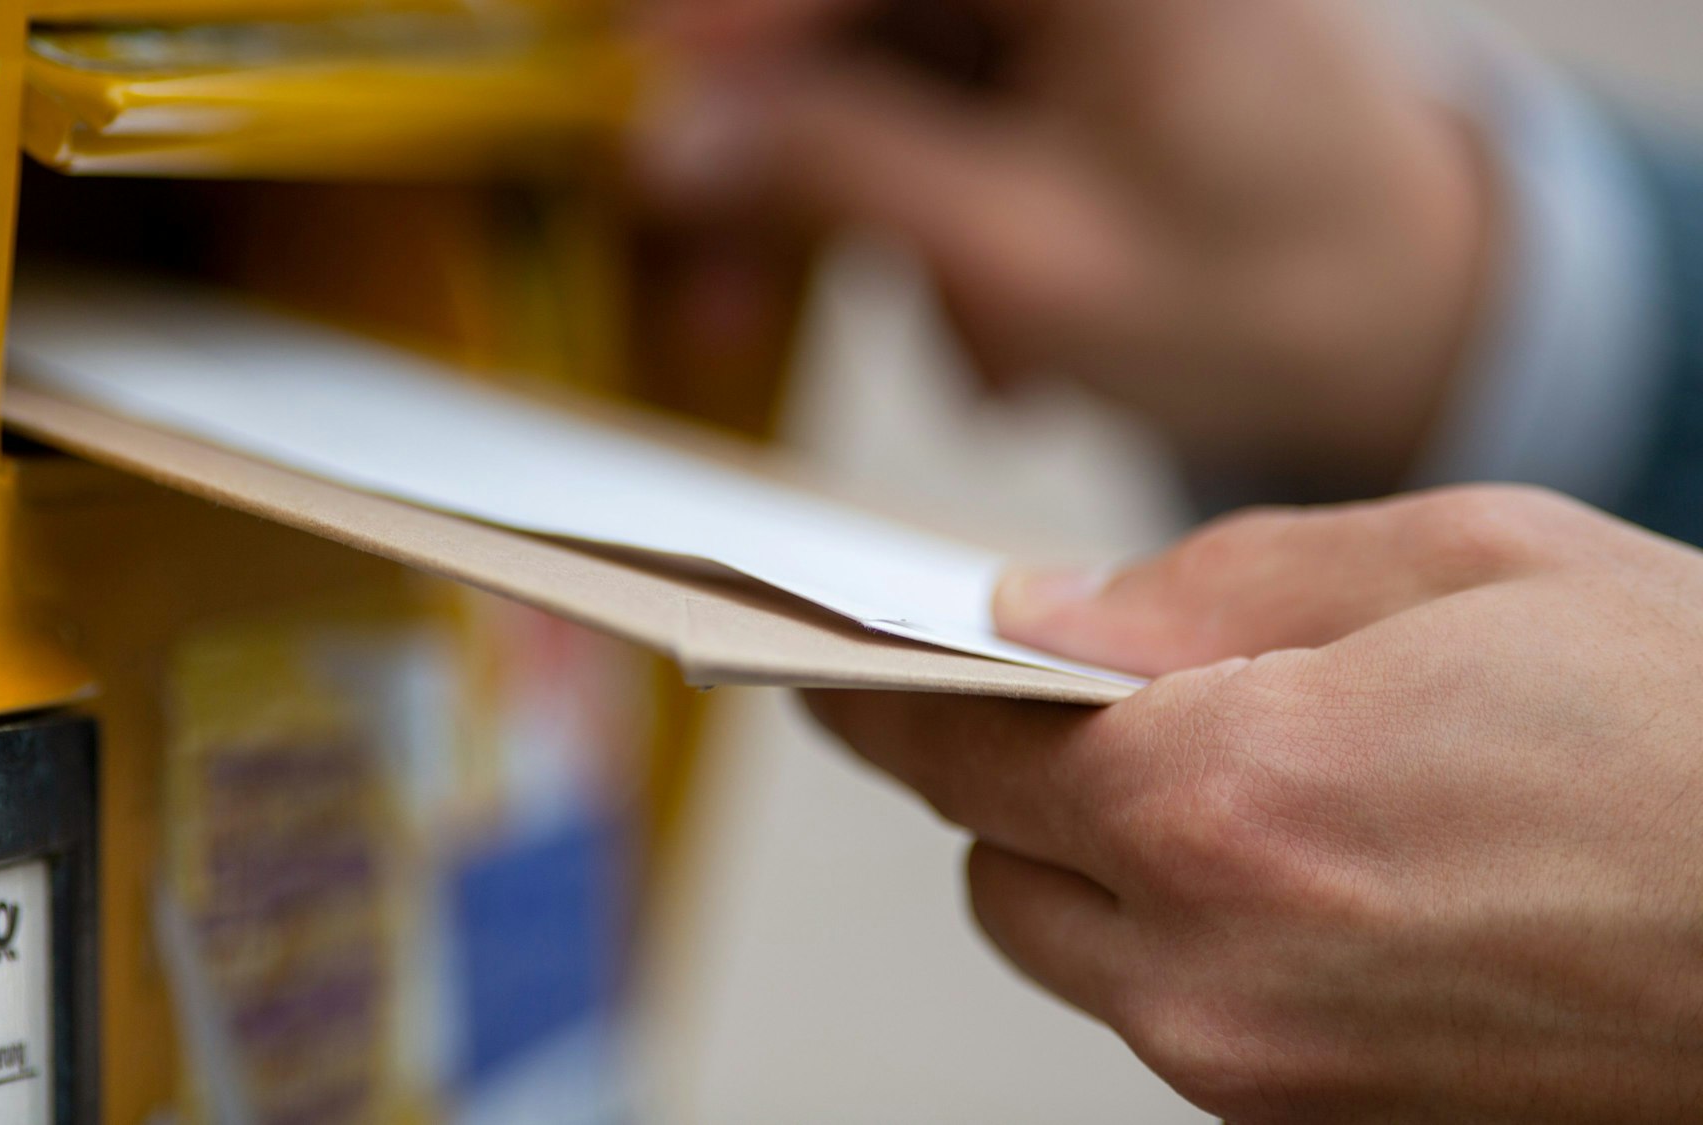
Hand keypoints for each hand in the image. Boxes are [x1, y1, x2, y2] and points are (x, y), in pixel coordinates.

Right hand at [637, 0, 1494, 486]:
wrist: (1407, 313)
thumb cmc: (1272, 286)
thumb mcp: (1031, 255)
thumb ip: (841, 174)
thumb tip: (673, 137)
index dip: (721, 27)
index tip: (633, 114)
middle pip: (843, 13)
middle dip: (773, 153)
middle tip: (719, 296)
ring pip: (863, 62)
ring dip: (852, 212)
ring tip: (939, 349)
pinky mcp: (1047, 40)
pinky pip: (920, 101)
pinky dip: (918, 215)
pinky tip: (985, 324)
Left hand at [808, 486, 1702, 1121]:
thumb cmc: (1699, 720)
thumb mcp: (1465, 560)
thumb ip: (1213, 585)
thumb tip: (1042, 613)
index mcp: (1224, 806)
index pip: (954, 747)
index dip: (880, 695)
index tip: (828, 666)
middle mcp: (1215, 976)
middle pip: (993, 871)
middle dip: (1002, 777)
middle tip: (1067, 695)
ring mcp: (1271, 1085)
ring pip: (1078, 958)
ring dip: (1097, 864)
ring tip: (1210, 768)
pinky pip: (1181, 1019)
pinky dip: (1186, 936)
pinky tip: (1291, 860)